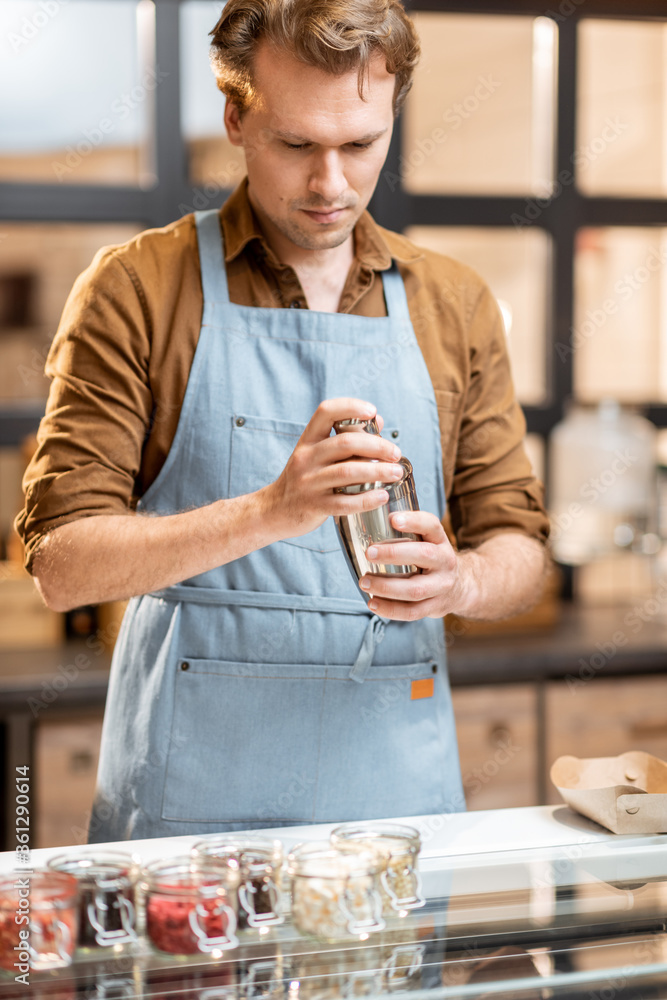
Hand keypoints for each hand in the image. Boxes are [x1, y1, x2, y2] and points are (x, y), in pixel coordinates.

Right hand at [263, 398, 403, 540]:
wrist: (274, 511)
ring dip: (377, 471)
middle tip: (396, 453)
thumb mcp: (316, 454)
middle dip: (376, 446)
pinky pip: (344, 503)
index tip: (372, 411)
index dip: (350, 407)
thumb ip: (345, 437)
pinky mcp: (313, 506)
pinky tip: (382, 496)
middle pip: (344, 443)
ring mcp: (308, 483)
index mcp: (308, 440)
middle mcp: (306, 458)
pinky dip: (366, 499)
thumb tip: (378, 420)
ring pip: (347, 472)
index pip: (325, 412)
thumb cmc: (305, 479)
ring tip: (396, 472)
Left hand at [358, 511, 470, 620]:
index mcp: (440, 541)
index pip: (432, 525)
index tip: (392, 518)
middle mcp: (445, 561)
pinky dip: (390, 609)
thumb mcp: (428, 541)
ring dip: (386, 587)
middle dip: (394, 553)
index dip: (414, 521)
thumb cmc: (432, 559)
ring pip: (415, 589)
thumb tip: (369, 519)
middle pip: (424, 555)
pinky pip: (412, 612)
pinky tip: (372, 603)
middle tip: (369, 553)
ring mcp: (442, 586)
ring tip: (364, 582)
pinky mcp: (435, 607)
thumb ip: (407, 532)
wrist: (461, 587)